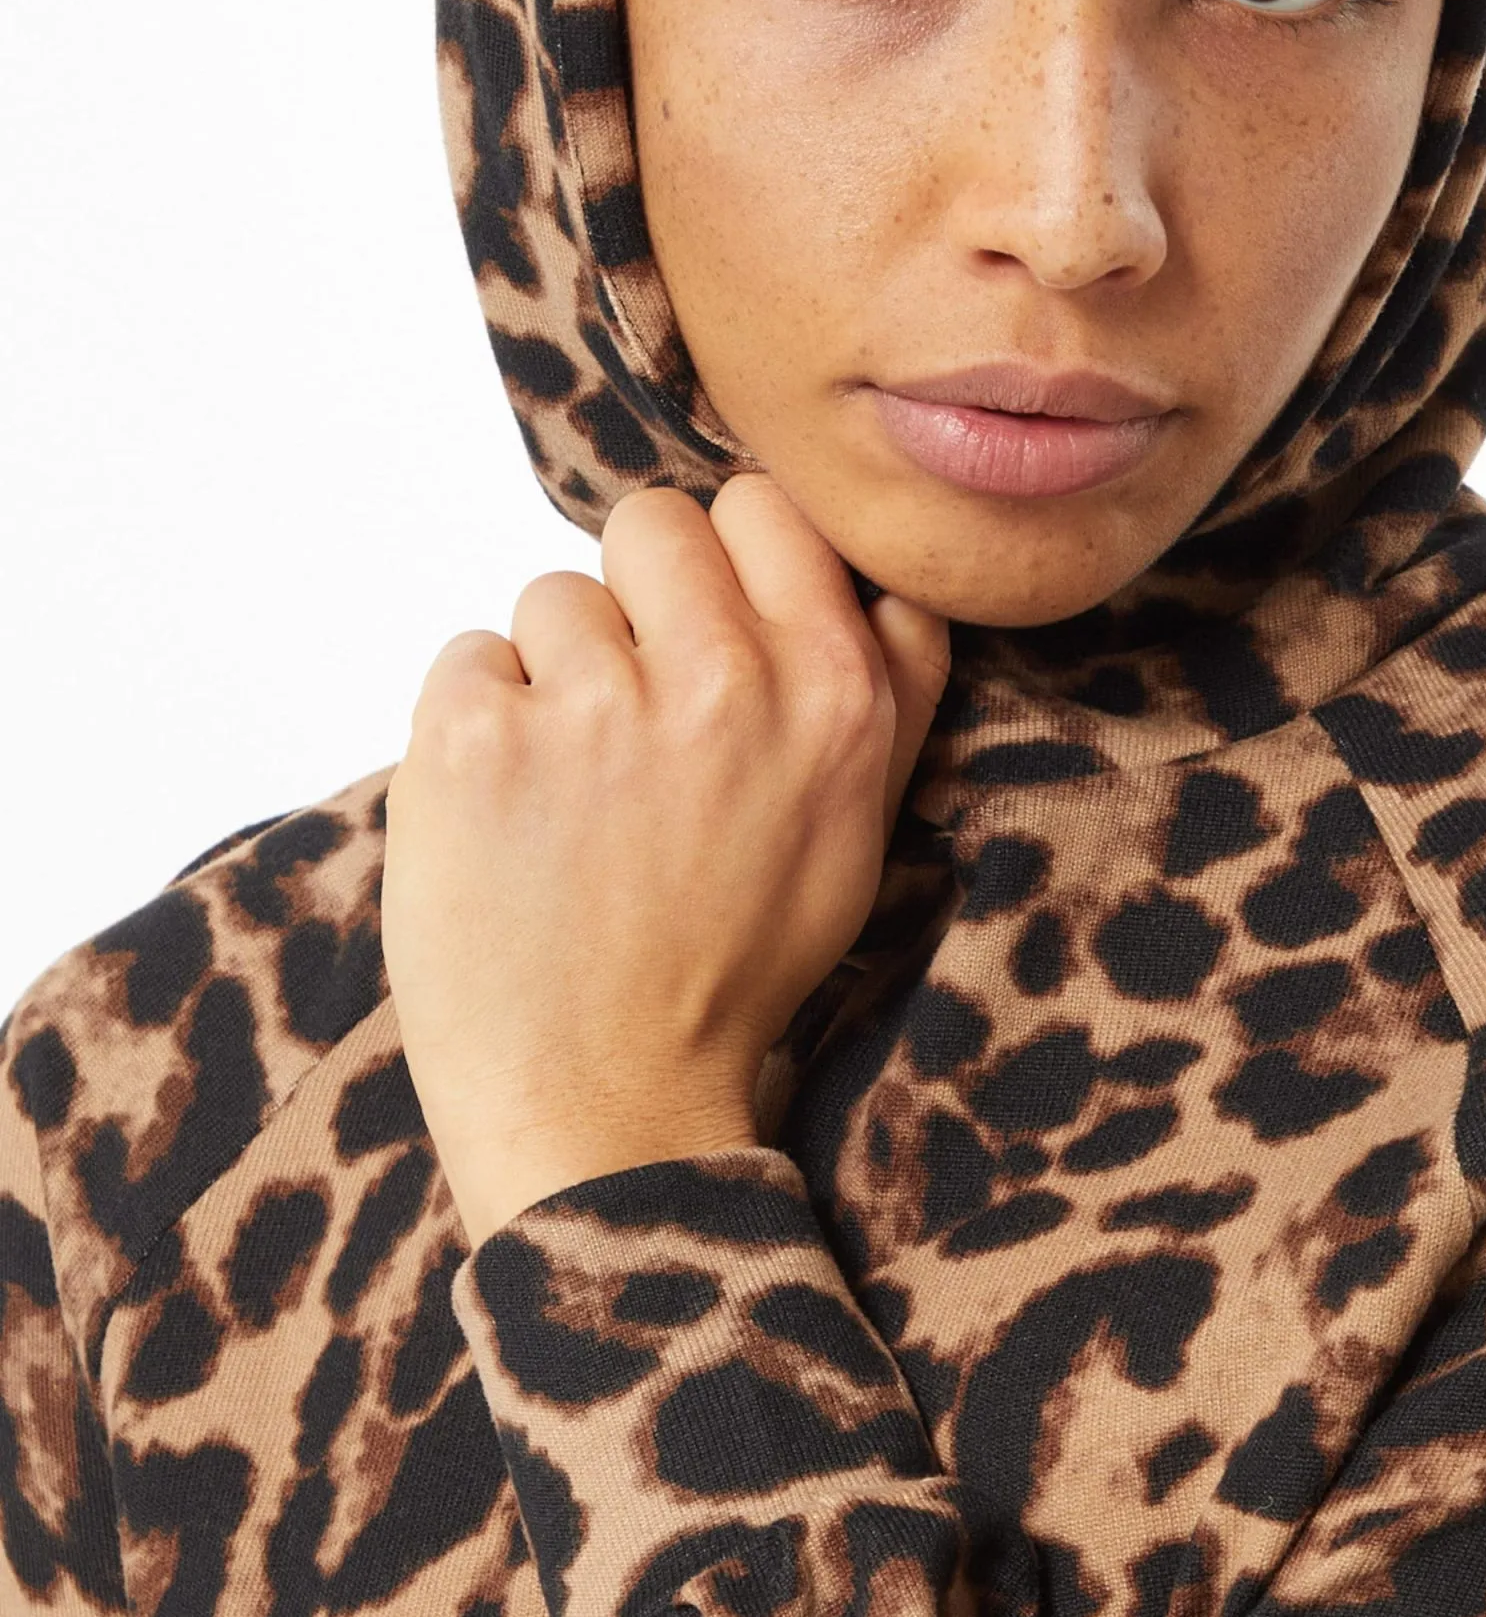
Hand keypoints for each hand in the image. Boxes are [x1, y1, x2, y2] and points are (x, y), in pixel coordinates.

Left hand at [381, 474, 949, 1245]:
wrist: (609, 1109)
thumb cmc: (735, 970)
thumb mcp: (861, 829)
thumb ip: (889, 686)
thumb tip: (881, 571)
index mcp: (831, 690)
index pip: (765, 507)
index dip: (726, 561)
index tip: (706, 631)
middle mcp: (724, 679)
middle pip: (652, 523)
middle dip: (633, 601)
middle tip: (628, 710)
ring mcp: (592, 703)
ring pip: (553, 597)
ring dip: (551, 677)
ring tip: (570, 795)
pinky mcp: (474, 737)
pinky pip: (465, 657)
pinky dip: (473, 726)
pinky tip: (508, 815)